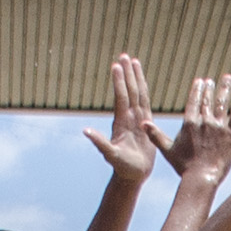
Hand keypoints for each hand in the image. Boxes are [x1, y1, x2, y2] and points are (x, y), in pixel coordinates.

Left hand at [84, 53, 158, 180]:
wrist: (133, 174)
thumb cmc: (122, 167)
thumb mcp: (110, 155)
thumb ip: (99, 143)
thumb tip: (85, 132)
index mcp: (121, 122)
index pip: (120, 98)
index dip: (119, 82)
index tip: (117, 66)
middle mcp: (128, 117)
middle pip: (128, 90)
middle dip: (127, 73)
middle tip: (124, 55)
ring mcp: (136, 119)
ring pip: (137, 93)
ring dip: (135, 77)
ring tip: (133, 61)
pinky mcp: (145, 123)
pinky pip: (145, 102)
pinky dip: (144, 90)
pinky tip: (142, 81)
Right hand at [162, 73, 230, 185]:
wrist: (202, 178)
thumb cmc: (184, 166)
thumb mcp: (167, 149)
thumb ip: (155, 135)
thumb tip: (142, 124)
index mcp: (189, 123)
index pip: (193, 101)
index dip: (197, 90)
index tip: (200, 81)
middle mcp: (204, 121)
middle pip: (207, 99)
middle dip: (209, 88)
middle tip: (211, 81)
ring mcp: (218, 126)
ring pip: (222, 102)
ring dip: (225, 88)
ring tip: (227, 77)